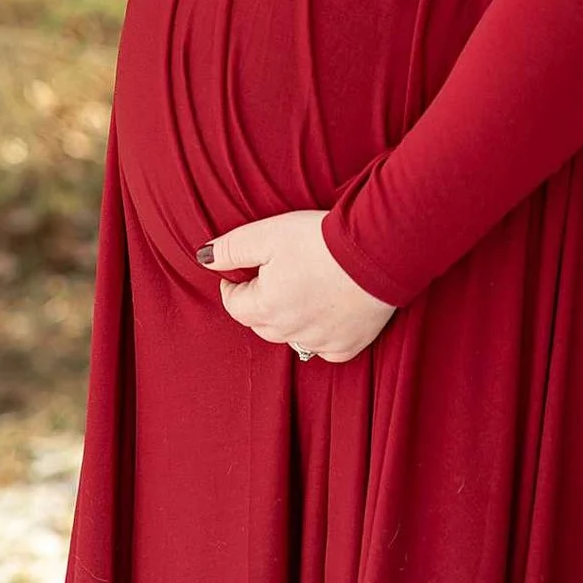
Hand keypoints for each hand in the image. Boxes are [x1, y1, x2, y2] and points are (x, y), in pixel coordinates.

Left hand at [202, 210, 394, 362]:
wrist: (378, 251)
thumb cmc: (320, 240)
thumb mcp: (266, 233)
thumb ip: (230, 248)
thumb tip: (204, 258)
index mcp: (267, 307)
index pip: (235, 307)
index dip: (234, 287)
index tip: (242, 272)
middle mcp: (291, 332)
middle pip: (261, 324)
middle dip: (259, 303)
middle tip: (272, 276)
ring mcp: (322, 342)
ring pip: (291, 338)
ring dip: (288, 320)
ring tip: (300, 289)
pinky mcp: (350, 345)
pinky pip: (324, 349)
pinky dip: (319, 335)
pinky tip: (325, 312)